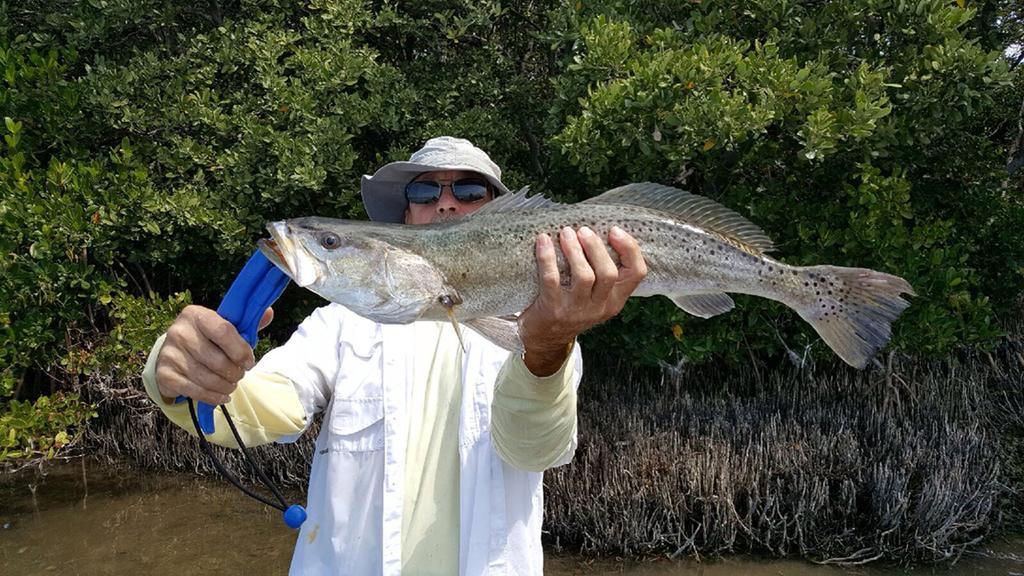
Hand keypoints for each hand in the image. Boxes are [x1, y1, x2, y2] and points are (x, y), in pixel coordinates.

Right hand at [154, 305, 273, 404]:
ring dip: (226, 386)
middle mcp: (179, 332)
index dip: (241, 351)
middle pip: (217, 360)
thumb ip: (246, 324)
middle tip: (240, 375)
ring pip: (206, 378)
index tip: (249, 362)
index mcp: (196, 314)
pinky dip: (213, 397)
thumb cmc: (207, 339)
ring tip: (232, 385)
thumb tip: (269, 313)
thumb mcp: (224, 327)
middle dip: (235, 373)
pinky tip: (222, 396)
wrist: (174, 353)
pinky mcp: (164, 374)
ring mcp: (169, 353)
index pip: (224, 331)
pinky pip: (195, 391)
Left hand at [519, 225, 647, 375]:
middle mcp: (600, 307)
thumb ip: (601, 273)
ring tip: (565, 233)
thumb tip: (597, 232)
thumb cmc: (569, 308)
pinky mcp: (553, 310)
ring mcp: (577, 310)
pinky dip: (547, 257)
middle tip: (583, 230)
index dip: (630, 249)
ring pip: (584, 276)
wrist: (544, 340)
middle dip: (596, 247)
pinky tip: (543, 242)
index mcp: (614, 300)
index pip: (637, 273)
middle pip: (609, 273)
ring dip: (574, 250)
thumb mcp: (594, 297)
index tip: (614, 231)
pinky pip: (552, 279)